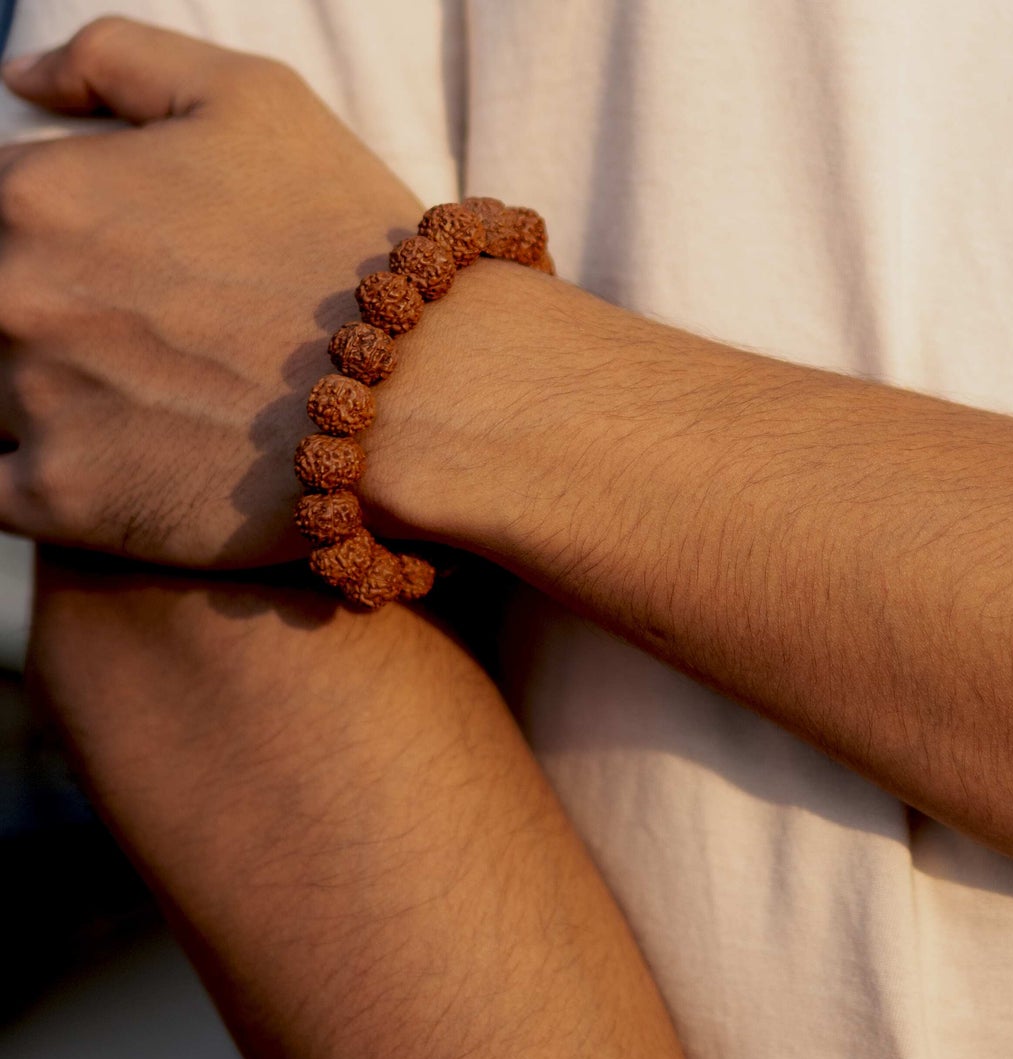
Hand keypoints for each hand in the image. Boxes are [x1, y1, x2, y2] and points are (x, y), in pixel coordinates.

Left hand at [0, 18, 423, 566]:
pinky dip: (32, 482)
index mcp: (32, 193)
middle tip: (135, 351)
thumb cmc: (350, 240)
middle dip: (42, 324)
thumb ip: (115, 60)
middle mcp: (10, 294)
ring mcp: (32, 405)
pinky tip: (105, 471)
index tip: (110, 283)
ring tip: (128, 412)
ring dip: (31, 404)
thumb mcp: (250, 98)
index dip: (46, 249)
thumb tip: (18, 81)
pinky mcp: (68, 502)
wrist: (427, 392)